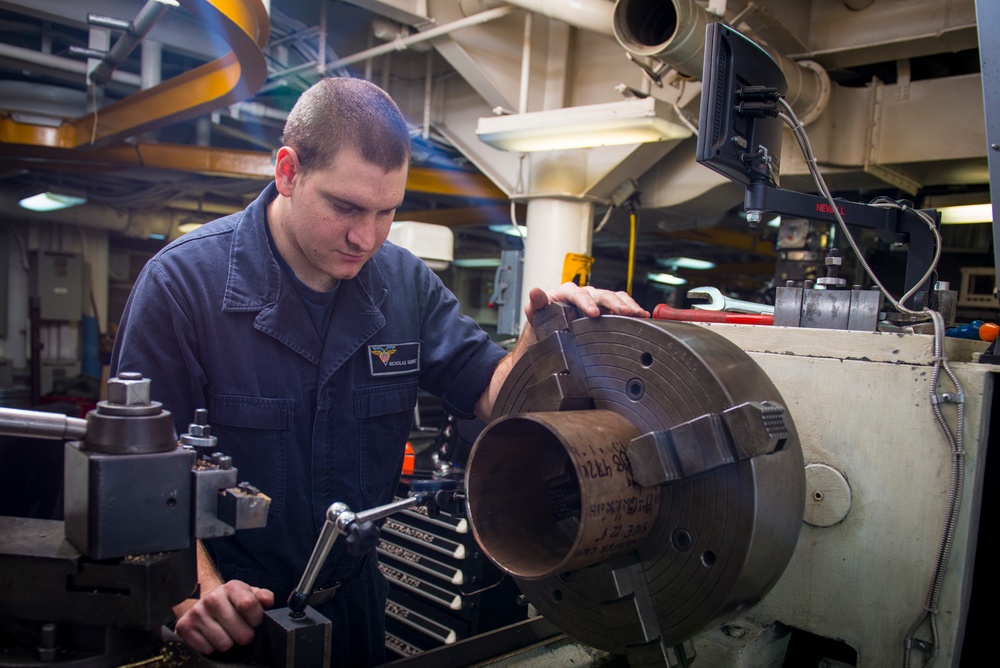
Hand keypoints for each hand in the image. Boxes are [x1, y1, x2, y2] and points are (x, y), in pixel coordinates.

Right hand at [174, 580, 273, 653]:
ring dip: (228, 642)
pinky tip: (211, 636)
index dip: (256, 619)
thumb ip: (262, 596)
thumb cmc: (230, 602)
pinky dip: (211, 647)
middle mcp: (213, 598)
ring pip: (224, 644)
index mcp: (232, 587)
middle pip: (241, 632)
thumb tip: (268, 601)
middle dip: (244, 636)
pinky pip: (207, 650)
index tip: (255, 622)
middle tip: (240, 631)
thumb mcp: (248, 595)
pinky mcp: (184, 627)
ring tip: (226, 633)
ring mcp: (197, 613)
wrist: (202, 604)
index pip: (249, 605)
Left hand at [524, 283, 649, 324]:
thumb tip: (535, 292)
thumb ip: (535, 303)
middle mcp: (584, 294)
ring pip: (614, 297)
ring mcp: (597, 300)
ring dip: (627, 305)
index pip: (578, 294)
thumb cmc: (542, 319)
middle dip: (615, 303)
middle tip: (626, 313)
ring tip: (639, 314)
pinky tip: (642, 316)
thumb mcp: (535, 313)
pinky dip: (632, 309)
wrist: (549, 331)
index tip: (594, 313)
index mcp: (567, 292)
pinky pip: (621, 304)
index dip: (587, 302)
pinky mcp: (606, 308)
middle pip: (602, 294)